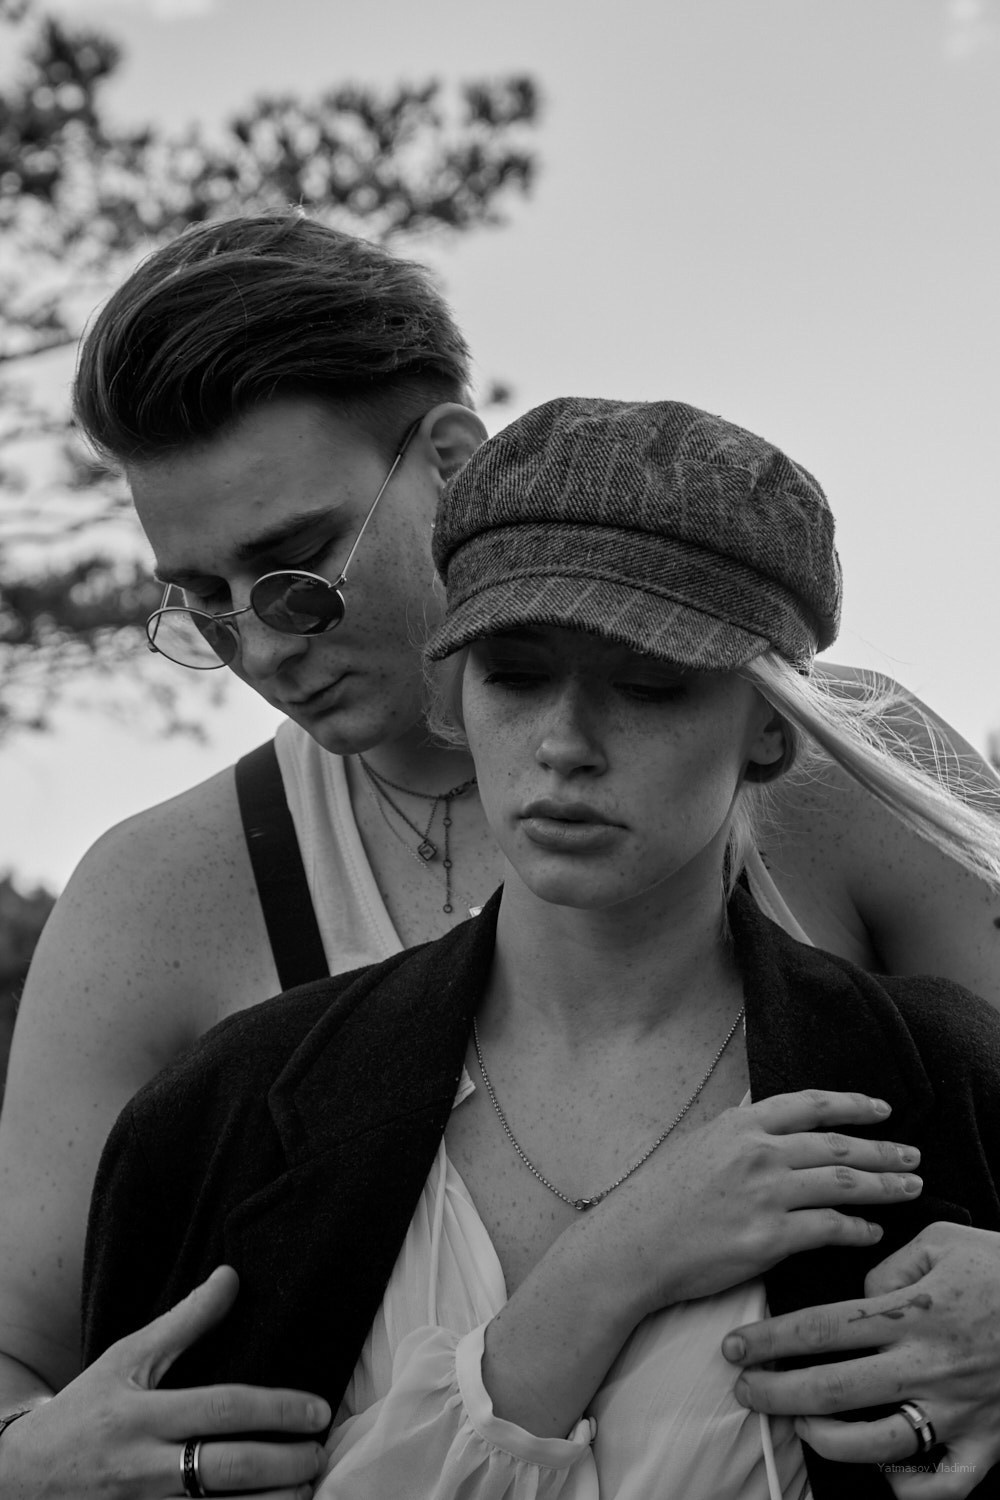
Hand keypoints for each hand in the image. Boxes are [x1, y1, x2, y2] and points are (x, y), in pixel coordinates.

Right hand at [0, 1267, 329, 1498]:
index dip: (275, 1410)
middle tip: (320, 1451)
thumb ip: (184, 1323)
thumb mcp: (125, 1360)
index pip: (221, 1409)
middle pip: (229, 1469)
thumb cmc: (83, 1413)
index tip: (317, 1409)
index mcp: (141, 1417)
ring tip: (307, 1486)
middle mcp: (143, 1469)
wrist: (20, 1481)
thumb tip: (231, 1277)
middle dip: (285, 1463)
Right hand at [589, 1089, 922, 1319]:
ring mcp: (765, 1196)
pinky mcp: (768, 1239)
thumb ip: (736, 1127)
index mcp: (740, 1126)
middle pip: (837, 1144)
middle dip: (883, 1150)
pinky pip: (829, 1230)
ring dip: (883, 1187)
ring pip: (843, 1184)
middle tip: (912, 1156)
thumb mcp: (698, 1143)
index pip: (810, 1105)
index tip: (882, 1110)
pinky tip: (871, 1232)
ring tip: (909, 1189)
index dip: (853, 1105)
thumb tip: (759, 1106)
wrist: (633, 1244)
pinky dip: (858, 1230)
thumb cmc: (661, 1197)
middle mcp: (757, 1153)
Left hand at [721, 1221, 999, 1497]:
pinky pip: (943, 1484)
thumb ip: (888, 1266)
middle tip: (745, 1390)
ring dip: (825, 1439)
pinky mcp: (988, 1443)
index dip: (768, 1341)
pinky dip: (908, 1488)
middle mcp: (927, 1365)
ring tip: (800, 1425)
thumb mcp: (943, 1239)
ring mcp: (957, 1411)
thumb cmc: (999, 1265)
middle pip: (832, 1389)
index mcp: (910, 1312)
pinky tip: (882, 1474)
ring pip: (876, 1444)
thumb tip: (857, 1295)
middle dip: (776, 1393)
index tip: (735, 1347)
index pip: (820, 1329)